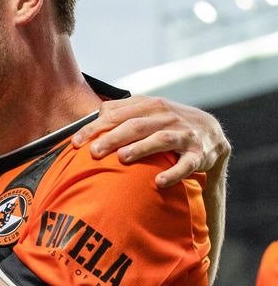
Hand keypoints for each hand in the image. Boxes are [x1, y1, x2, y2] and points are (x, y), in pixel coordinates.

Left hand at [71, 95, 230, 186]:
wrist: (211, 133)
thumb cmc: (167, 122)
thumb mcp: (147, 111)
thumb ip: (121, 111)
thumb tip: (94, 116)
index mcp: (149, 105)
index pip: (116, 115)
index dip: (95, 128)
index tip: (75, 142)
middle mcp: (166, 117)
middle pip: (135, 126)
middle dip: (112, 138)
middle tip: (93, 152)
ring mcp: (184, 135)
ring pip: (160, 140)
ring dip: (141, 149)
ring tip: (122, 158)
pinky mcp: (199, 154)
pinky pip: (186, 164)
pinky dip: (173, 173)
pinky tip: (158, 182)